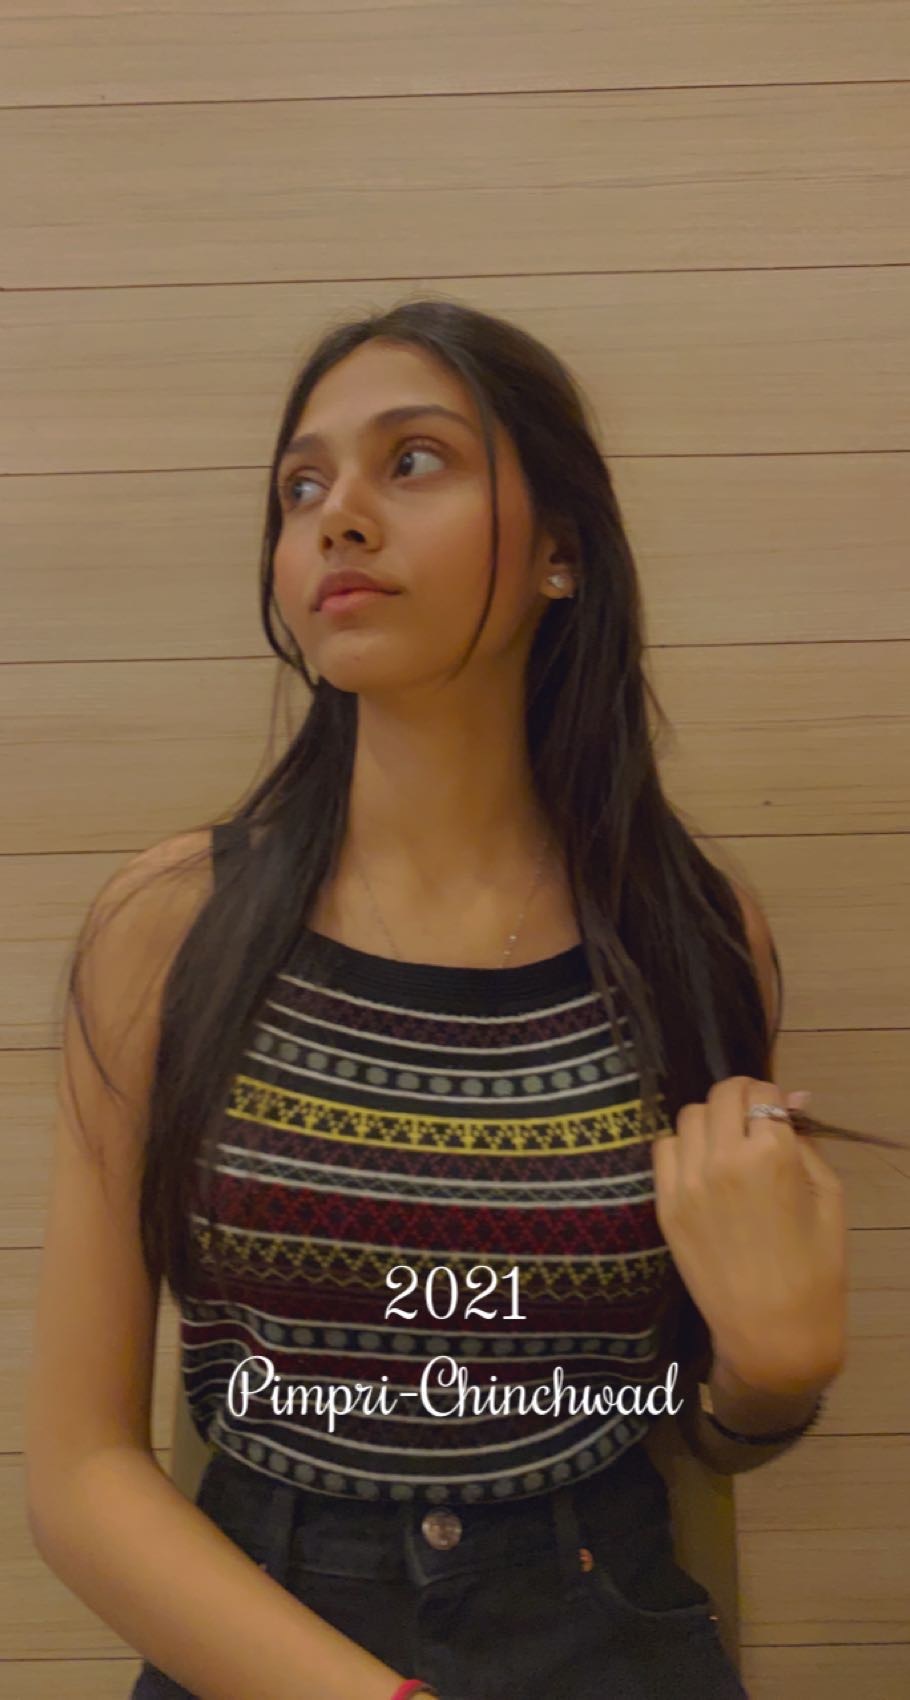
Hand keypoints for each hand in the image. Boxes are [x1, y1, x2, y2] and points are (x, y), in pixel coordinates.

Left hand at [652, 1075, 847, 1393]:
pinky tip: (700, 1167)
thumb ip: (806, 1142)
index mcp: (772, 1155)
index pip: (761, 1092)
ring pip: (688, 1116)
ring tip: (725, 1145)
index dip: (771, 1097)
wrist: (774, 1332)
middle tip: (752, 1120)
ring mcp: (688, 1183)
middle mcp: (725, 1159)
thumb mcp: (829, 1197)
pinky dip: (681, 1147)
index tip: (776, 1112)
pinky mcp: (665, 1206)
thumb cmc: (816, 1269)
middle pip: (721, 1095)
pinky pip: (662, 1149)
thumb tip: (791, 1099)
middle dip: (740, 1098)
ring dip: (709, 1121)